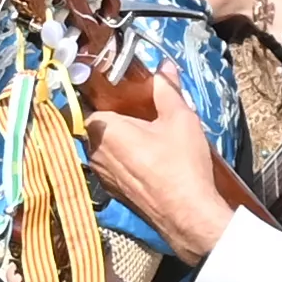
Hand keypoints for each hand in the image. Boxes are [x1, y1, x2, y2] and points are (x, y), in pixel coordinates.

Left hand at [78, 95, 237, 258]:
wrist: (187, 214)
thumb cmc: (180, 164)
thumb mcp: (179, 118)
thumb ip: (166, 89)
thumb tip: (163, 67)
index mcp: (102, 130)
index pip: (94, 104)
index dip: (111, 99)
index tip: (128, 98)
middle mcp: (94, 153)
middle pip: (100, 127)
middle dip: (120, 121)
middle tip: (148, 119)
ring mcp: (101, 176)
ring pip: (106, 150)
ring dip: (123, 144)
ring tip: (153, 142)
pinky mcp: (113, 193)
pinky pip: (115, 169)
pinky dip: (128, 164)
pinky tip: (152, 164)